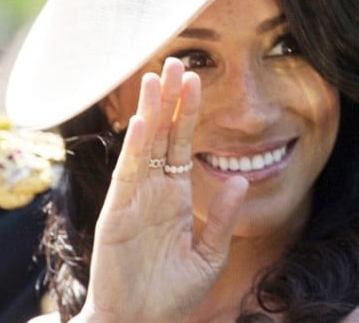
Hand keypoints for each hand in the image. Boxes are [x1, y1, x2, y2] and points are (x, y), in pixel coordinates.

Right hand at [72, 58, 248, 322]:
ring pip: (144, 146)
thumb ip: (224, 217)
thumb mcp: (209, 256)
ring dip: (150, 112)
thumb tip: (241, 177)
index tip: (195, 78)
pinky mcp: (117, 213)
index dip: (188, 112)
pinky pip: (128, 175)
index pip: (182, 144)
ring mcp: (133, 199)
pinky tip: (142, 124)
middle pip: (162, 135)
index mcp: (175, 197)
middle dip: (168, 99)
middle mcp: (153, 191)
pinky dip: (135, 148)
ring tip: (154, 78)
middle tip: (174, 61)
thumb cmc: (173, 296)